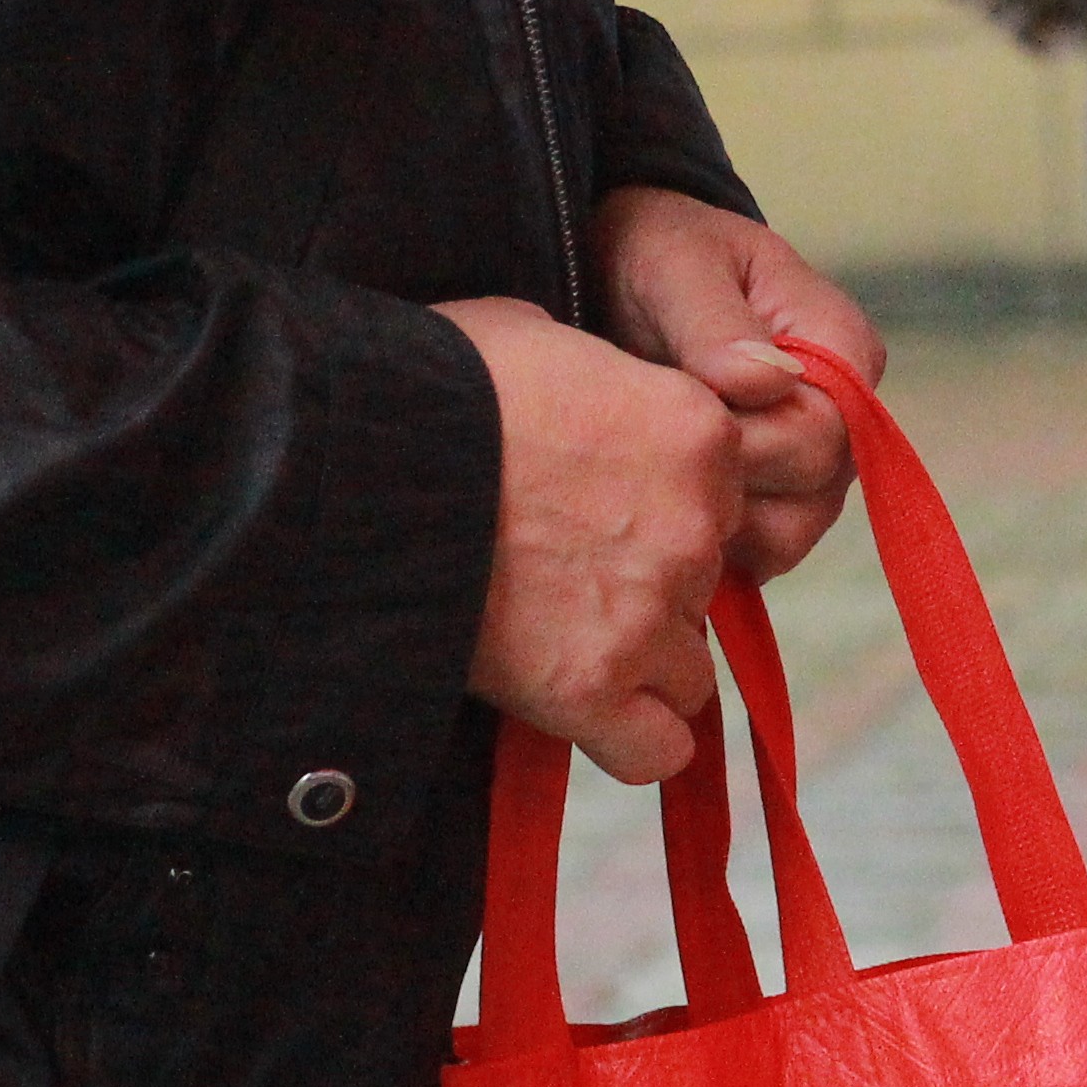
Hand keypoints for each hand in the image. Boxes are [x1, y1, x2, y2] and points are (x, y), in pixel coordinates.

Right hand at [441, 295, 742, 784]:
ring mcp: (649, 610)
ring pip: (685, 668)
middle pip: (703, 584)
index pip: (721, 499)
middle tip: (561, 576)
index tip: (597, 515)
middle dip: (646, 587)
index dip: (660, 512)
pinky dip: (629, 741)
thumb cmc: (434, 383)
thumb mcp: (538, 337)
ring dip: (635, 662)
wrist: (365, 464)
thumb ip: (597, 378)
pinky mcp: (590, 687)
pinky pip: (656, 749)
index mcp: (697, 432)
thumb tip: (580, 393)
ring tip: (553, 640)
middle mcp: (697, 524)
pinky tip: (583, 713)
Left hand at [593, 189, 884, 584]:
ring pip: (793, 532)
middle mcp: (844, 409)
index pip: (834, 426)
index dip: (758, 441)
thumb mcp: (676, 266)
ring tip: (652, 479)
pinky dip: (708, 545)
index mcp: (839, 344)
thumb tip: (767, 382)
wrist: (623, 272)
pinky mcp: (775, 496)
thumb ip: (716, 326)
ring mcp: (814, 459)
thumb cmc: (659, 254)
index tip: (680, 417)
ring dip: (718, 522)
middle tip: (651, 450)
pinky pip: (760, 552)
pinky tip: (657, 506)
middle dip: (727, 479)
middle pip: (816, 487)